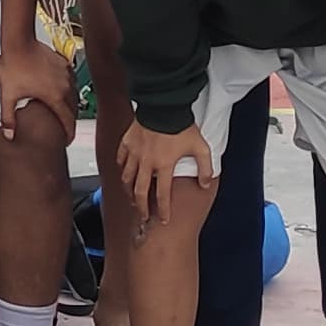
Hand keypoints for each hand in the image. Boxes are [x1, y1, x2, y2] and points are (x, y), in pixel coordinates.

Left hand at [0, 35, 75, 143]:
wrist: (18, 42)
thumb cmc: (14, 66)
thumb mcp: (8, 95)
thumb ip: (9, 118)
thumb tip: (9, 135)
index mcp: (55, 97)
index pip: (68, 121)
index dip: (69, 133)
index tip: (67, 140)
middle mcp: (65, 86)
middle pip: (73, 109)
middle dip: (70, 120)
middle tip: (64, 128)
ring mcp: (66, 74)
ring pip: (74, 94)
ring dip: (70, 105)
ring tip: (63, 112)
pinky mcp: (64, 63)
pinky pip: (70, 81)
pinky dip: (67, 89)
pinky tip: (60, 90)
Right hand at [112, 117, 208, 231]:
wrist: (163, 105)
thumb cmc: (182, 125)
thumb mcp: (200, 147)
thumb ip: (205, 167)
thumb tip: (205, 184)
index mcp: (164, 165)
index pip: (163, 194)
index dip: (164, 210)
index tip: (164, 220)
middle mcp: (146, 162)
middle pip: (140, 191)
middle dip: (142, 207)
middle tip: (143, 216)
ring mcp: (134, 153)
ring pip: (127, 178)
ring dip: (129, 191)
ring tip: (132, 198)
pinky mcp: (127, 142)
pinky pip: (120, 160)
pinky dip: (121, 168)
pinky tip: (124, 172)